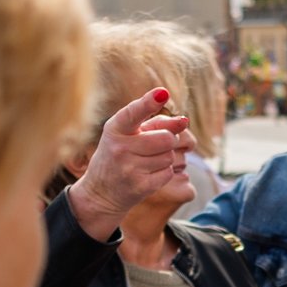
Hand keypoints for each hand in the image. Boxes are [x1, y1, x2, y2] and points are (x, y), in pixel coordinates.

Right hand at [66, 87, 188, 241]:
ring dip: (166, 156)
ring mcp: (130, 169)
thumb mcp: (128, 135)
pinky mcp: (141, 187)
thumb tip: (184, 121)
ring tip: (148, 160)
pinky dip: (164, 171)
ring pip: (169, 156)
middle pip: (166, 138)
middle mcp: (120, 148)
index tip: (162, 93)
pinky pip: (168, 172)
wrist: (101, 192)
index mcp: (114, 129)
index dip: (149, 102)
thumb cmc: (119, 155)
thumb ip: (155, 124)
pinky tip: (149, 173)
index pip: (133, 113)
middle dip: (169, 139)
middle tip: (158, 142)